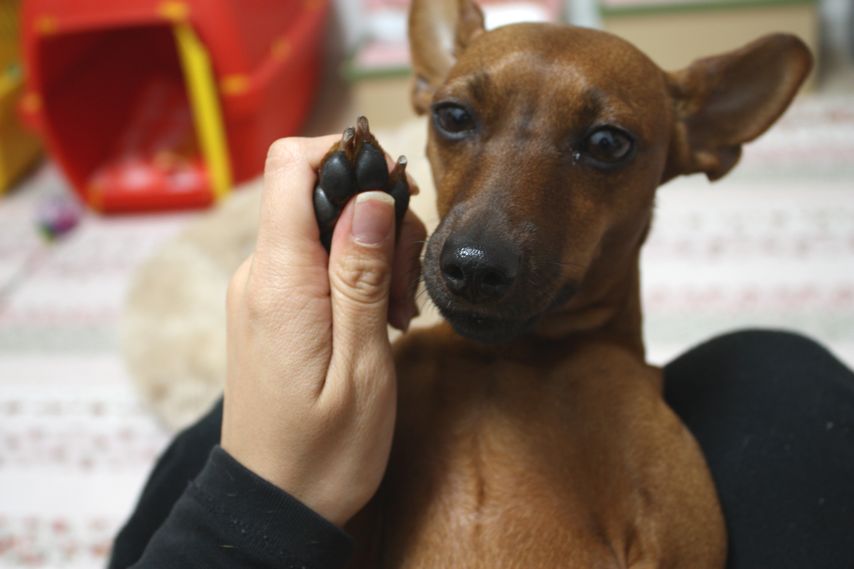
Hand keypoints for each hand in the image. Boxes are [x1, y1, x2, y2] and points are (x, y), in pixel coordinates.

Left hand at [221, 135, 425, 525]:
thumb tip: (370, 195)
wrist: (275, 502)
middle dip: (375, 220)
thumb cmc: (323, 449)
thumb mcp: (362, 364)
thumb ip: (361, 273)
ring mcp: (260, 291)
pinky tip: (375, 321)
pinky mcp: (268, 308)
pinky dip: (351, 276)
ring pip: (320, 230)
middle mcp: (258, 274)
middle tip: (406, 286)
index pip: (292, 166)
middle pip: (317, 196)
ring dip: (369, 255)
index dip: (346, 155)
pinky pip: (311, 264)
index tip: (395, 189)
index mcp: (279, 280)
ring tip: (394, 316)